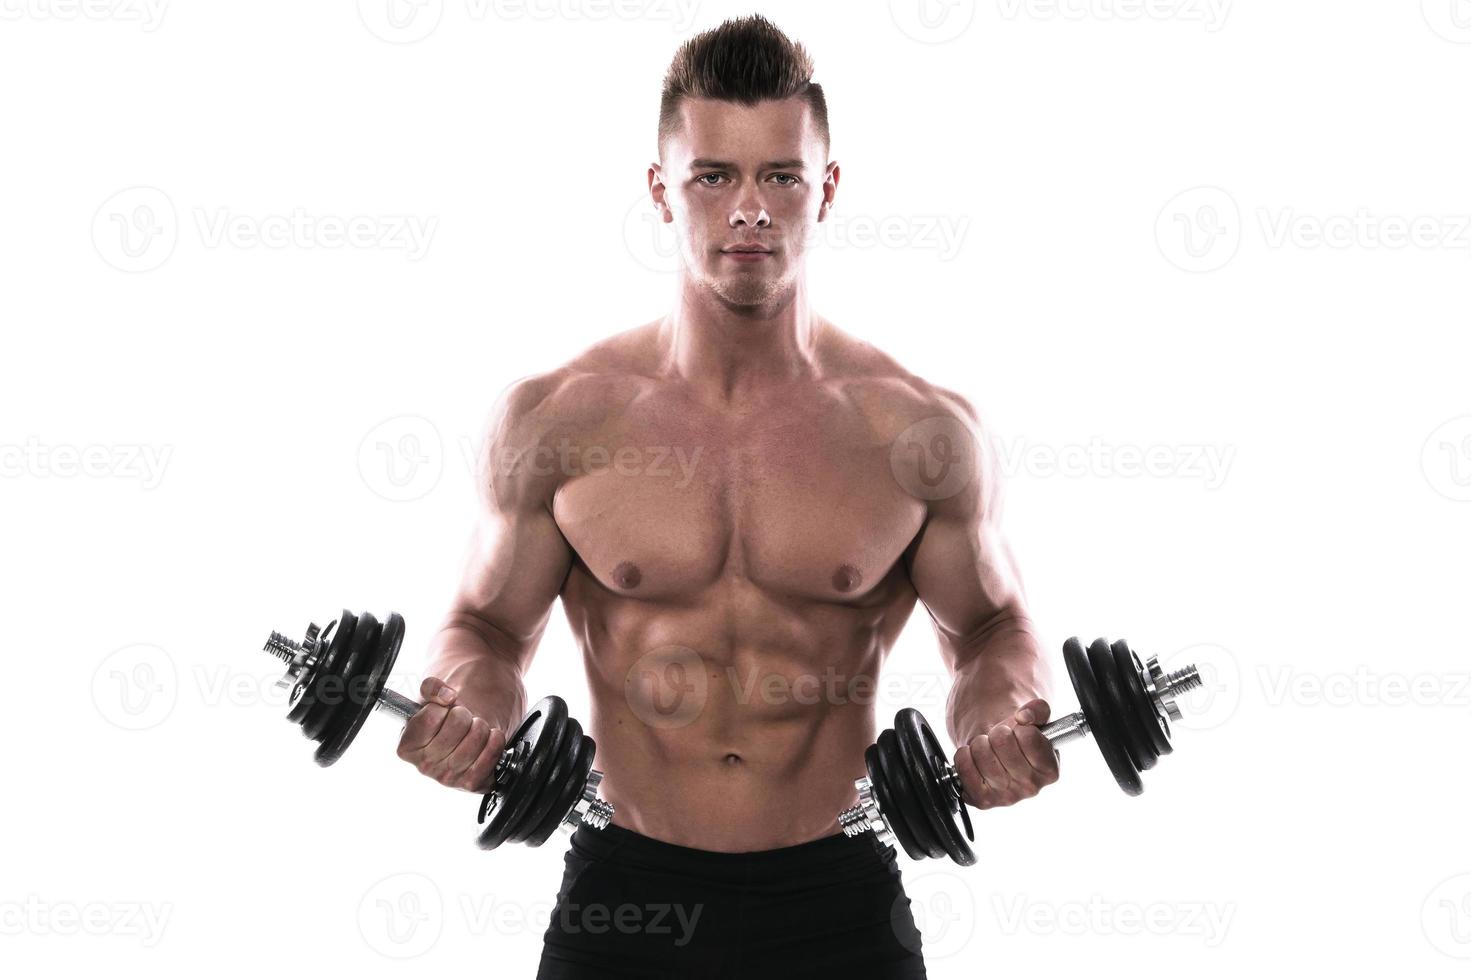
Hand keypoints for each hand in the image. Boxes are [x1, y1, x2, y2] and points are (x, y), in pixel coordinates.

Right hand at [396, 677, 506, 792]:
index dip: (442, 706)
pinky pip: (490, 756)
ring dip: (481, 726)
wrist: (465, 735)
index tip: (444, 710)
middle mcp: (424, 766)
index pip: (431, 716)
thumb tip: (447, 696)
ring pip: (476, 738)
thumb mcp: (431, 698)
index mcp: (407, 747)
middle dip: (464, 713)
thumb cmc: (444, 719)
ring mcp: (447, 778)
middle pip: (457, 724)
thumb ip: (431, 687)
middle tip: (462, 718)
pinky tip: (489, 738)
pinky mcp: (471, 783)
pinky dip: (495, 741)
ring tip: (474, 728)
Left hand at [953, 698, 1059, 808]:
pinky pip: (964, 769)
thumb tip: (1024, 716)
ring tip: (988, 747)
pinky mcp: (983, 800)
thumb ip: (1039, 710)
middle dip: (998, 731)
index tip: (1020, 731)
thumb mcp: (1035, 719)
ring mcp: (1007, 797)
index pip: (1029, 737)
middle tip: (1000, 737)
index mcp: (1050, 770)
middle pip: (1002, 742)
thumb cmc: (1018, 738)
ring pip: (981, 753)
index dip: (1020, 726)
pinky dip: (964, 755)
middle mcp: (1031, 788)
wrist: (997, 753)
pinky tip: (974, 757)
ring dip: (980, 742)